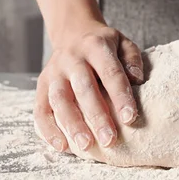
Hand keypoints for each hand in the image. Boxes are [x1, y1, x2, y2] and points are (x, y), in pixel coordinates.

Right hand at [34, 20, 143, 152]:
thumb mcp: (122, 43)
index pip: (110, 72)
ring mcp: (54, 72)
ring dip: (72, 125)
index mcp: (95, 46)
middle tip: (109, 140)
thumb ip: (132, 59)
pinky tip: (62, 146)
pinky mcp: (41, 85)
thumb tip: (137, 80)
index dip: (120, 95)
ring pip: (60, 100)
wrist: (73, 33)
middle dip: (96, 116)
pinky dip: (49, 129)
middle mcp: (72, 58)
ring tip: (86, 146)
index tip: (130, 118)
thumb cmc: (103, 45)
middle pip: (83, 89)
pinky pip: (41, 109)